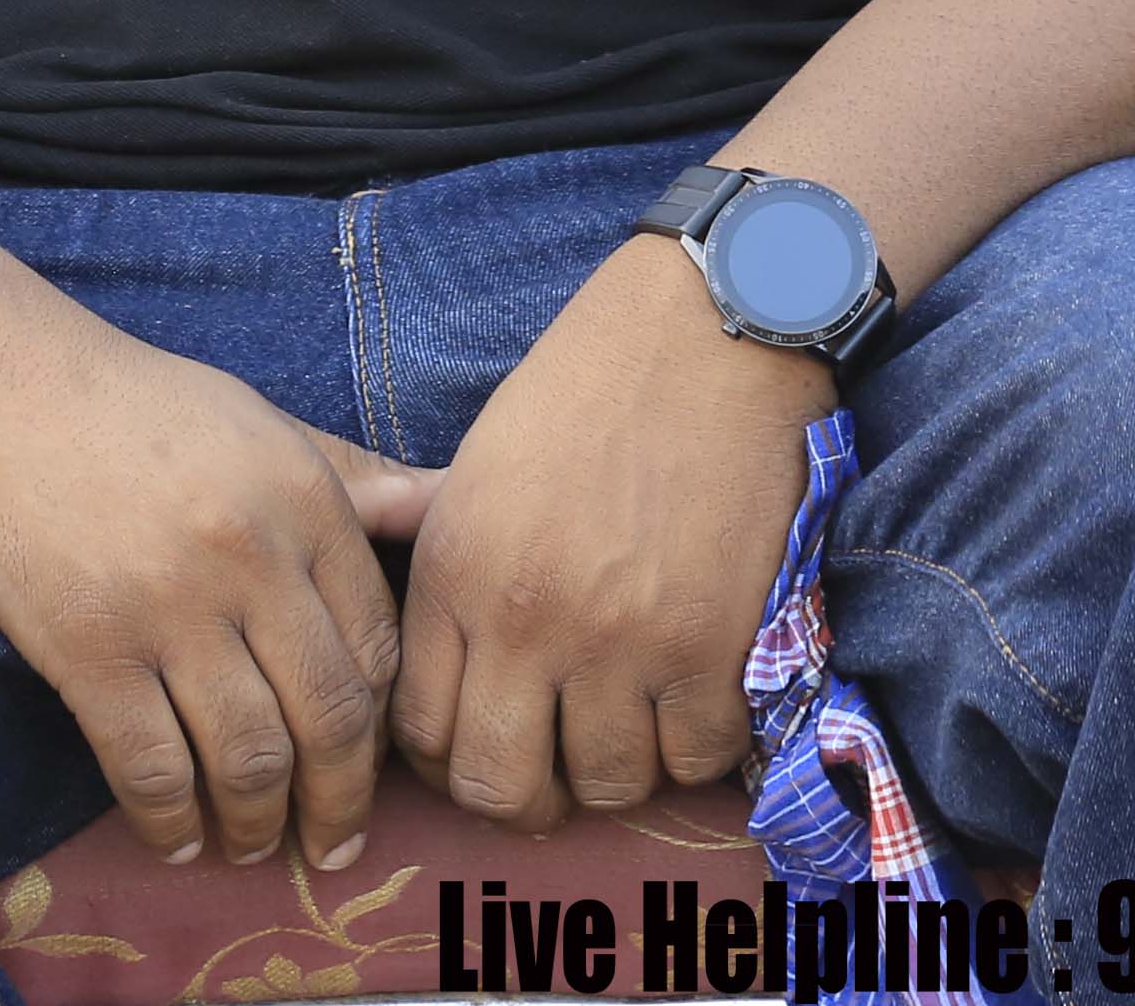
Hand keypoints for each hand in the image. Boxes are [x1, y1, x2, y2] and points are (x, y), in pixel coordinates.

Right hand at [0, 306, 440, 869]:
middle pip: (330, 718)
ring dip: (259, 823)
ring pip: (249, 757)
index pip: (378, 646)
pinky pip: (150, 765)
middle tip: (333, 847)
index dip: (381, 725)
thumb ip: (352, 476)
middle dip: (341, 802)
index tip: (365, 765)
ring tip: (253, 847)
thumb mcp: (256, 420)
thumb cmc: (124, 398)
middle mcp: (251, 557)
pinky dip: (170, 820)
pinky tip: (175, 839)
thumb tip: (445, 502)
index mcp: (304, 499)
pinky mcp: (87, 647)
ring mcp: (168, 607)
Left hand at [388, 239, 821, 827]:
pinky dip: (695, 746)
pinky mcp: (714, 649)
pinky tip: (689, 701)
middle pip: (499, 787)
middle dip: (520, 796)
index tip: (479, 741)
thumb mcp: (478, 476)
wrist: (704, 337)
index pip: (420, 732)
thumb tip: (438, 673)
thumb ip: (455, 578)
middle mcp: (527, 623)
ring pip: (606, 786)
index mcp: (456, 573)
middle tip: (550, 767)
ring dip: (615, 770)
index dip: (447, 758)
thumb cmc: (585, 391)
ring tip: (625, 725)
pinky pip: (696, 759)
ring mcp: (623, 644)